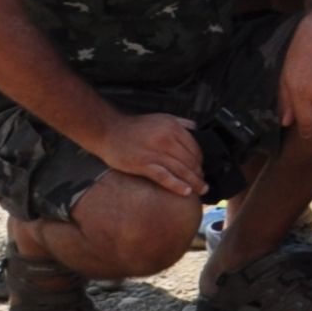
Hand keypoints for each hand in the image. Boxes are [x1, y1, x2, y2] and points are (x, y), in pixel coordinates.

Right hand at [95, 109, 209, 199]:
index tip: (201, 169)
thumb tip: (196, 128)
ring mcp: (154, 152)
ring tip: (200, 190)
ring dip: (193, 182)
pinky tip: (185, 191)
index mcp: (172, 128)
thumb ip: (180, 123)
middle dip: (198, 174)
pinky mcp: (143, 164)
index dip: (200, 161)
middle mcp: (166, 139)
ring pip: (180, 169)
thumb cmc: (134, 127)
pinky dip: (177, 185)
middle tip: (203, 183)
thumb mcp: (161, 118)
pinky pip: (164, 177)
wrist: (108, 131)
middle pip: (190, 160)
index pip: (194, 148)